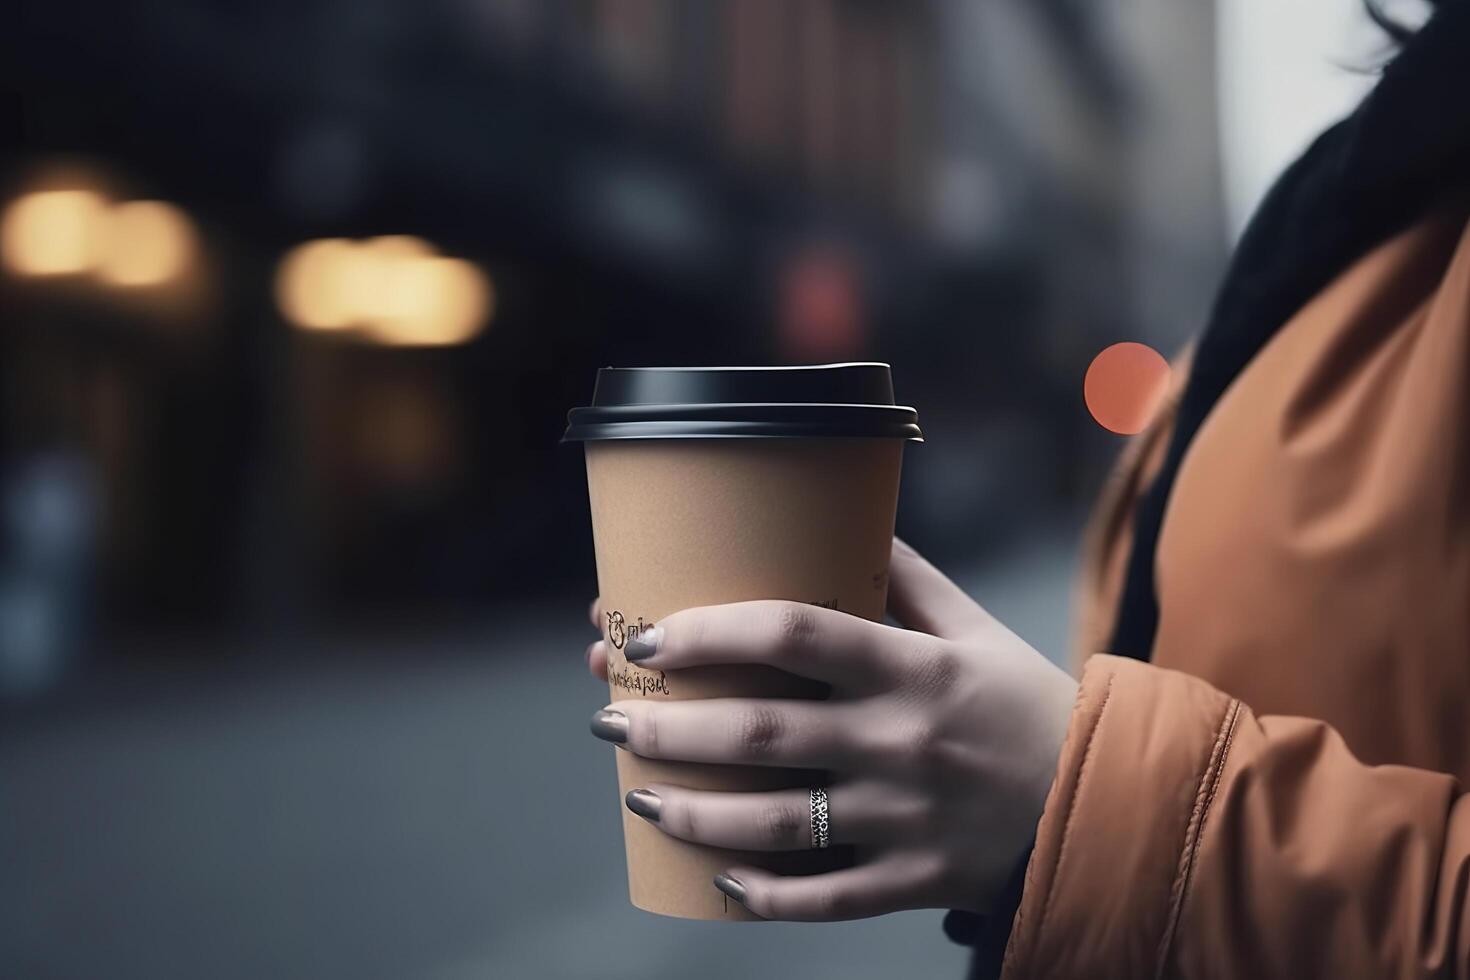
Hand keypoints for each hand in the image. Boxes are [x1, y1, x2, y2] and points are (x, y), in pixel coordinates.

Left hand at [583, 538, 1077, 920]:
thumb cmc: (1023, 702)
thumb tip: (840, 517)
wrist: (1103, 802)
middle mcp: (904, 742)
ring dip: (692, 812)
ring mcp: (905, 821)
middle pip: (761, 735)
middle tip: (608, 713)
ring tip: (637, 795)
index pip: (796, 633)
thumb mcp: (974, 628)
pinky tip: (713, 878)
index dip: (712, 629)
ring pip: (776, 824)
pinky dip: (763, 895)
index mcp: (915, 668)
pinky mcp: (912, 882)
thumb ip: (905, 577)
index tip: (650, 631)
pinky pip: (823, 899)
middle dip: (668, 725)